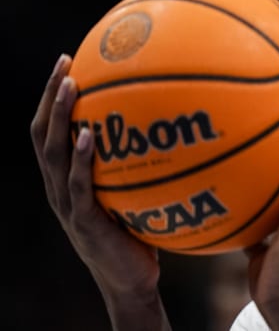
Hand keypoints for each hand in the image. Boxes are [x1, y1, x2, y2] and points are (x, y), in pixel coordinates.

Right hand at [30, 54, 167, 329]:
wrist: (131, 281)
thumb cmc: (138, 234)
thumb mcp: (134, 194)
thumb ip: (138, 165)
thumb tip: (173, 129)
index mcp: (66, 180)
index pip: (49, 132)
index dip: (51, 98)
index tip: (68, 62)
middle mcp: (59, 188)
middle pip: (42, 134)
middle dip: (50, 96)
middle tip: (65, 62)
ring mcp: (67, 205)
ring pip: (52, 154)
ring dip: (59, 117)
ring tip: (70, 85)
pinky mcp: (83, 221)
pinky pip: (78, 186)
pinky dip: (80, 159)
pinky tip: (89, 135)